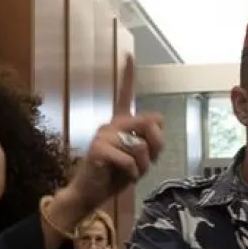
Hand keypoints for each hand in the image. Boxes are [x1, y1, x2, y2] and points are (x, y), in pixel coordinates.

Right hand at [64, 56, 164, 211]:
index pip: (125, 95)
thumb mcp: (140, 159)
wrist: (91, 193)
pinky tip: (121, 176)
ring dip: (141, 166)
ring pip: (140, 146)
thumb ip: (151, 141)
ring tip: (129, 173)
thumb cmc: (116, 175)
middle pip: (150, 124)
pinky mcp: (98, 149)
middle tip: (145, 163)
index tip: (129, 55)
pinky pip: (129, 160)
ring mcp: (103, 135)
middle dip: (156, 148)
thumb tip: (156, 121)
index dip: (128, 75)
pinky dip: (131, 174)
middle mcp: (111, 124)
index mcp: (120, 123)